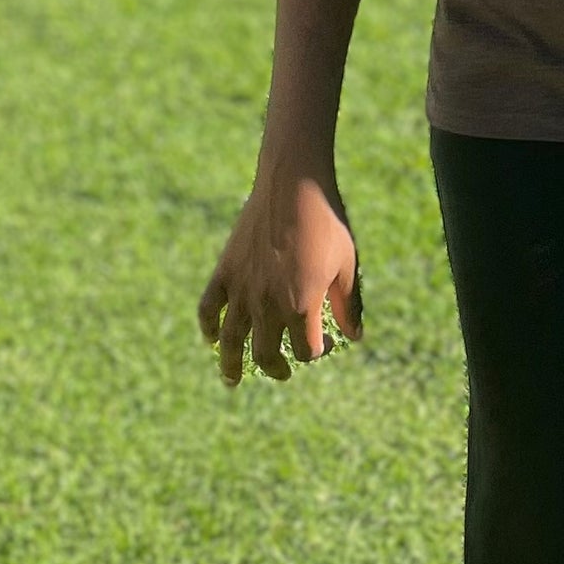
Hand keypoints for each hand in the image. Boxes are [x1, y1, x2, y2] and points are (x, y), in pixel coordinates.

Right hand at [197, 164, 362, 386]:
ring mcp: (242, 288)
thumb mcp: (348, 263)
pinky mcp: (226, 270)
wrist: (294, 182)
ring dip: (231, 365)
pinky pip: (208, 308)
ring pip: (231, 341)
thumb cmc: (327, 221)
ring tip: (232, 380)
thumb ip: (349, 304)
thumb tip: (356, 337)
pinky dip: (208, 326)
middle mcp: (268, 304)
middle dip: (277, 368)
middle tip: (283, 371)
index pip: (306, 351)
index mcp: (301, 305)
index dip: (317, 352)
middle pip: (266, 354)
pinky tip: (212, 336)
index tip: (325, 342)